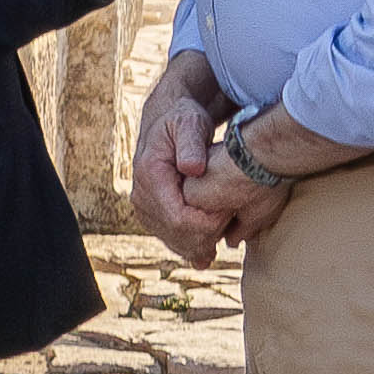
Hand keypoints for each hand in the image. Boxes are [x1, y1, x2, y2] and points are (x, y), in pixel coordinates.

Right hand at [132, 72, 271, 248]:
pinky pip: (170, 237)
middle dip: (205, 238)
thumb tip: (192, 168)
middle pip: (175, 234)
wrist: (169, 121)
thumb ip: (191, 143)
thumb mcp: (190, 122)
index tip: (229, 213)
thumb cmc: (183, 119)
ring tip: (223, 241)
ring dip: (198, 246)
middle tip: (232, 228)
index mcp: (149, 175)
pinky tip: (207, 254)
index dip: (206, 224)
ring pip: (172, 240)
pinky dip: (190, 246)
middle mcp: (141, 195)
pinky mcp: (151, 213)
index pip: (178, 218)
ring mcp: (144, 207)